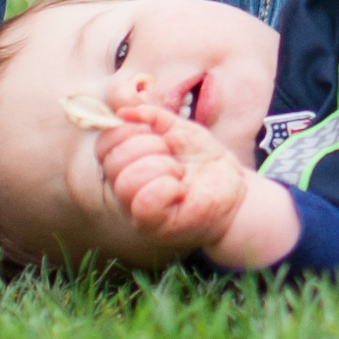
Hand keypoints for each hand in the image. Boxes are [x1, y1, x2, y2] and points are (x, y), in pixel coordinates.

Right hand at [96, 103, 252, 252]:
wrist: (234, 188)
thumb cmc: (204, 159)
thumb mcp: (180, 129)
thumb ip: (153, 117)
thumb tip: (124, 112)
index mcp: (127, 162)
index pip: (105, 144)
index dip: (127, 131)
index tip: (157, 134)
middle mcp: (125, 188)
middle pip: (114, 162)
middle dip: (150, 147)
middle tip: (174, 156)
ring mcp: (137, 210)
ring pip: (127, 182)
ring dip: (161, 168)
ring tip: (179, 173)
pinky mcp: (155, 226)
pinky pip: (145, 203)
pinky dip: (167, 188)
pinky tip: (181, 190)